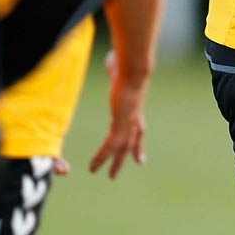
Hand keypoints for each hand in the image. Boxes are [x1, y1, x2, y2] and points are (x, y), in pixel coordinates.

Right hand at [88, 56, 147, 178]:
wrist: (134, 68)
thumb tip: (112, 57)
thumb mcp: (119, 67)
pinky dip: (101, 157)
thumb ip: (115, 66)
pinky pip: (109, 145)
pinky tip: (94, 166)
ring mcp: (128, 123)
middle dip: (130, 155)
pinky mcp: (120, 124)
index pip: (139, 129)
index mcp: (134, 108)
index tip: (140, 156)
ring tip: (110, 177)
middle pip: (133, 141)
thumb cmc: (127, 63)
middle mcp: (133, 118)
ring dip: (115, 163)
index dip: (138, 142)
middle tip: (129, 168)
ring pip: (121, 148)